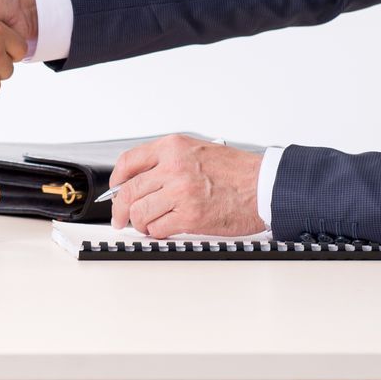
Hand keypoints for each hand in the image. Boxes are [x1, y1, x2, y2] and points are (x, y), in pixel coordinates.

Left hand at [107, 135, 265, 238]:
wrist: (264, 187)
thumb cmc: (237, 172)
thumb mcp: (198, 151)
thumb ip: (168, 161)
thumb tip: (140, 179)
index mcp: (173, 147)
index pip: (128, 162)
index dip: (116, 180)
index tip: (116, 189)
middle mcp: (173, 167)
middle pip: (128, 191)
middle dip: (120, 209)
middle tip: (120, 218)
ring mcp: (180, 192)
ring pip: (139, 212)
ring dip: (140, 223)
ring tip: (148, 224)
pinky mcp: (189, 216)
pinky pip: (157, 228)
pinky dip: (156, 232)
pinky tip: (164, 228)